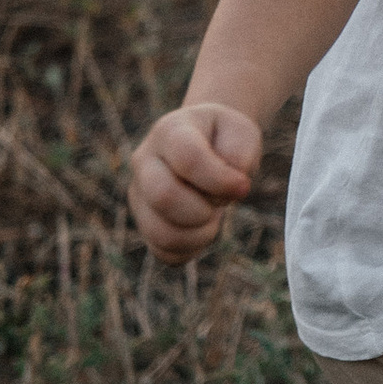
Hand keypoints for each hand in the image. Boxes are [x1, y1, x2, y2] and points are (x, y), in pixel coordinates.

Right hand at [128, 101, 263, 259]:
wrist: (206, 145)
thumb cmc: (224, 138)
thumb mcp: (241, 132)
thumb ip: (239, 153)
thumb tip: (231, 187)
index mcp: (169, 131)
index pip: (188, 158)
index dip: (220, 179)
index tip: (244, 186)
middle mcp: (144, 161)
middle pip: (163, 196)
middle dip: (203, 209)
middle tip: (220, 202)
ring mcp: (139, 195)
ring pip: (160, 233)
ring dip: (199, 234)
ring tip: (212, 217)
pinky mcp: (144, 223)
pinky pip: (163, 253)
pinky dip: (191, 249)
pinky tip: (202, 229)